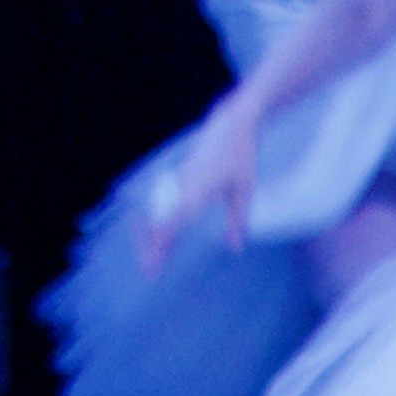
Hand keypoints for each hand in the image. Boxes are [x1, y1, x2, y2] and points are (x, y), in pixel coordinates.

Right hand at [141, 93, 265, 268]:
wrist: (231, 124)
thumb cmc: (241, 156)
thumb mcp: (245, 189)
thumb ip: (238, 220)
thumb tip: (236, 249)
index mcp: (196, 191)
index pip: (171, 224)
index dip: (160, 246)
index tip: (155, 266)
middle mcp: (182, 187)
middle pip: (158, 222)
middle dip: (151, 247)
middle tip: (150, 272)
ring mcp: (179, 181)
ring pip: (158, 213)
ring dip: (153, 236)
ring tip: (153, 260)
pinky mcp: (180, 178)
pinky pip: (164, 204)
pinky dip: (159, 221)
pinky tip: (161, 236)